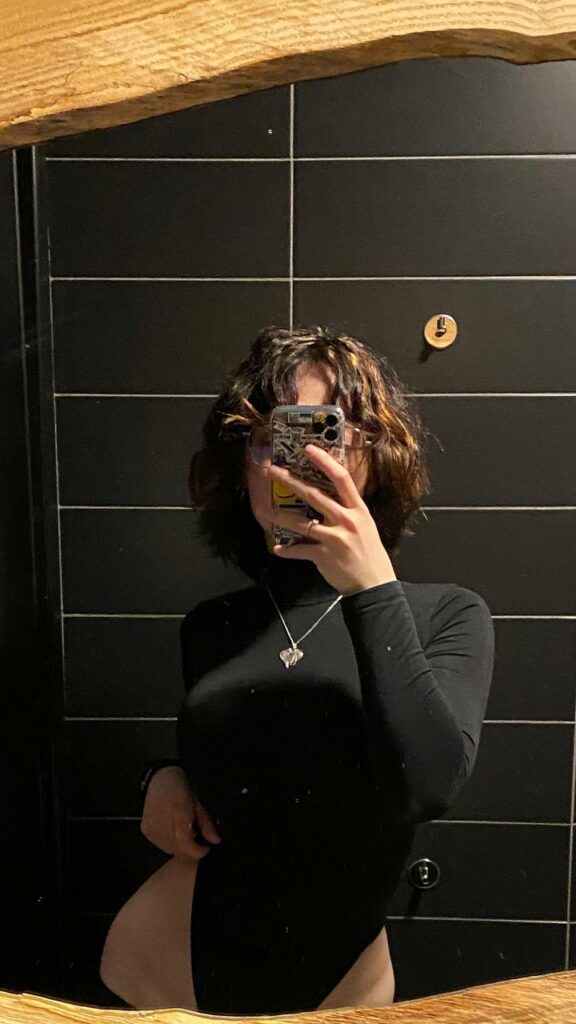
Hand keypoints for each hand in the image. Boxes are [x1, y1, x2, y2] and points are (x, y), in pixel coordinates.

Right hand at [140, 765, 221, 860]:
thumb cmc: (180, 788)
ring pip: (170, 849)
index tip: (206, 848)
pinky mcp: (146, 830)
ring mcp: (152, 827)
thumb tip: (216, 840)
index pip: (187, 845)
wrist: (159, 778)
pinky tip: (174, 832)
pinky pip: (160, 844)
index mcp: (179, 814)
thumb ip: (207, 824)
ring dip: (180, 847)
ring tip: (185, 833)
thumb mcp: (198, 803)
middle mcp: (163, 822)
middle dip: (191, 850)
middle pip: (179, 850)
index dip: (198, 851)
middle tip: (198, 840)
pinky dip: (169, 843)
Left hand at [267, 443, 396, 595]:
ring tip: (264, 510)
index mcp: (357, 509)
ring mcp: (334, 538)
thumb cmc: (369, 552)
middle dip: (291, 481)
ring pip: (301, 523)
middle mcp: (346, 520)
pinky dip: (287, 550)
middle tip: (272, 471)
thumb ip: (347, 510)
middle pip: (315, 495)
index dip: (324, 461)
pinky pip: (300, 550)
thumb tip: (327, 496)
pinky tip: (277, 549)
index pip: (341, 478)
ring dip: (280, 516)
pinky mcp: (324, 556)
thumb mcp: (365, 525)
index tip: (308, 449)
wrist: (374, 583)